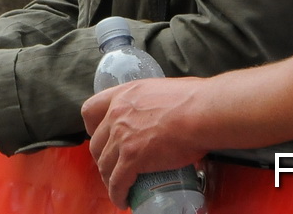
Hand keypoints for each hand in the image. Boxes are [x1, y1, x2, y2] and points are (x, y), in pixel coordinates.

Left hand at [84, 78, 212, 204]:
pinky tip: (123, 200)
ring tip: (120, 188)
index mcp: (123, 95)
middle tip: (115, 167)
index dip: (93, 128)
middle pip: (97, 144)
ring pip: (105, 165)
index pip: (90, 110)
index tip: (101, 137)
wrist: (202, 112)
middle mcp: (116, 115)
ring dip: (109, 180)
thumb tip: (167, 118)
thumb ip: (153, 104)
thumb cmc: (193, 99)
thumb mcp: (161, 92)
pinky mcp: (132, 158)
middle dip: (103, 159)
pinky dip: (117, 194)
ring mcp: (122, 137)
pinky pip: (117, 182)